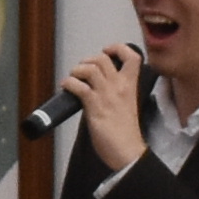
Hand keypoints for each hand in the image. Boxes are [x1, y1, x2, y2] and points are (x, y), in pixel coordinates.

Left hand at [66, 39, 147, 173]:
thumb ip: (115, 93)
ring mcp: (107, 94)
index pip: (132, 56)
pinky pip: (78, 86)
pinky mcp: (94, 105)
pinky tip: (66, 88)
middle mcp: (120, 86)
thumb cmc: (126, 133)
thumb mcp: (127, 105)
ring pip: (90, 68)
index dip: (118, 48)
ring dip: (77, 70)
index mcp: (131, 86)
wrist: (127, 151)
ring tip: (73, 78)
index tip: (108, 51)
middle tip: (82, 69)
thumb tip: (96, 88)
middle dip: (88, 60)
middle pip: (103, 58)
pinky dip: (69, 83)